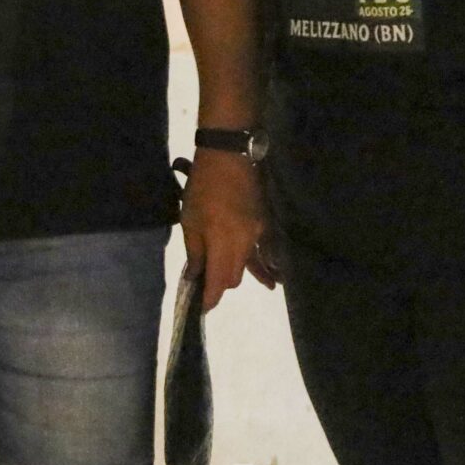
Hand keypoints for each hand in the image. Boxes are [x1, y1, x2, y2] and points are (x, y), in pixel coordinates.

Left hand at [180, 149, 267, 310]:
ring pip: (248, 265)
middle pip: (234, 277)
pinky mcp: (263, 224)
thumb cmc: (203, 187)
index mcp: (221, 243)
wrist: (229, 156)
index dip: (210, 299)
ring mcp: (256, 234)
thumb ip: (194, 251)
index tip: (201, 308)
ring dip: (240, 275)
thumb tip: (196, 276)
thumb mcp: (190, 219)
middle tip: (208, 288)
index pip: (218, 282)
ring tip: (252, 291)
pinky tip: (274, 275)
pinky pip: (263, 250)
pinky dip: (265, 263)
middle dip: (222, 286)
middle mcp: (243, 244)